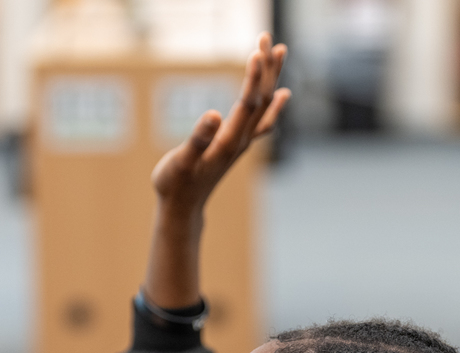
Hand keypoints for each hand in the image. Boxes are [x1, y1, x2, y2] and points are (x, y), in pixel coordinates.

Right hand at [151, 33, 289, 213]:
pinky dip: (274, 104)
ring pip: (264, 106)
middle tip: (268, 36)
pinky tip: (282, 94)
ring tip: (281, 52)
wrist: (184, 209)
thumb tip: (214, 114)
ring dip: (272, 78)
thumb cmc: (176, 185)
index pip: (248, 103)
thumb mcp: (181, 161)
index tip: (257, 50)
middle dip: (266, 67)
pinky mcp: (237, 146)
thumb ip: (198, 139)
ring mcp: (242, 143)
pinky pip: (263, 121)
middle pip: (262, 99)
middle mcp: (241, 140)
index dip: (254, 77)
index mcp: (229, 141)